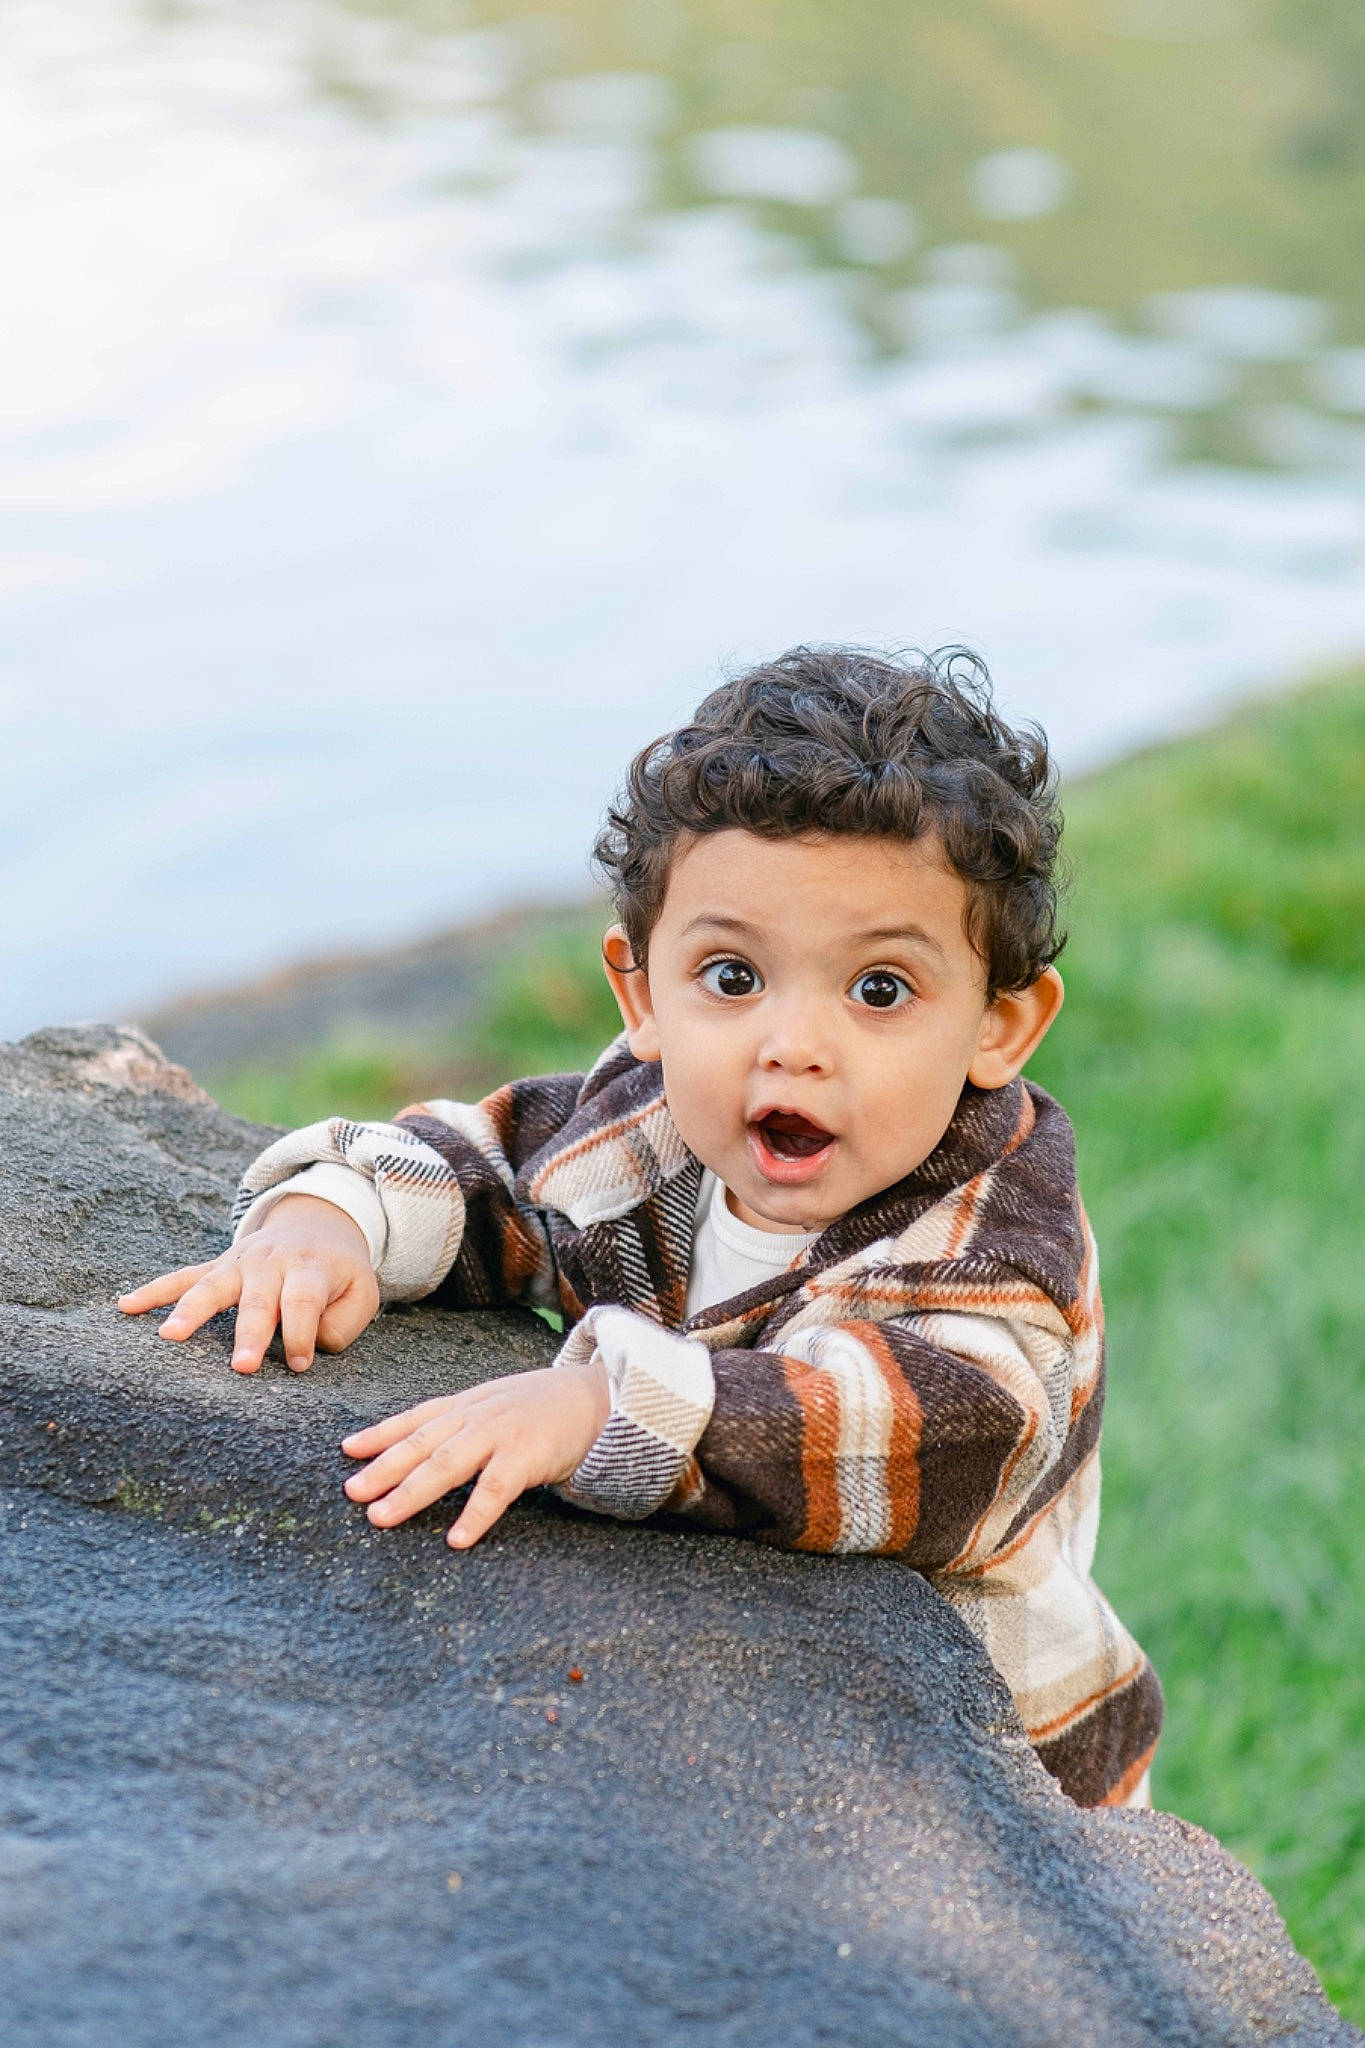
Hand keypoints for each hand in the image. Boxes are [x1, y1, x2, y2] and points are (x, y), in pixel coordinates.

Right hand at [117, 1193, 380, 1373]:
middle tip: (242, 1367)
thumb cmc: (340, 1273)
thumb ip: (343, 1323)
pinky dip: (153, 1290)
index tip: (299, 1364)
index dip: (302, 1334)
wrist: (318, 1222)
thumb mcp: (362, 1293)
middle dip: (250, 1334)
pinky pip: (181, 1277)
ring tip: (170, 1336)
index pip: (304, 1302)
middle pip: (258, 1300)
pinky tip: (126, 1306)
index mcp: (310, 1269)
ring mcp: (238, 1263)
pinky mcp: (217, 1266)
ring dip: (192, 1311)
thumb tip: (311, 1346)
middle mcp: (270, 1263)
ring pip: (212, 1286)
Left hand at [341, 1360, 610, 1547]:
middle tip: (352, 1492)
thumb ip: (465, 1424)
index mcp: (468, 1406)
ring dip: (411, 1492)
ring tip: (382, 1517)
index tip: (347, 1450)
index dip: (380, 1434)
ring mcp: (501, 1434)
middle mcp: (477, 1416)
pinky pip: (496, 1489)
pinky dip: (475, 1514)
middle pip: (422, 1444)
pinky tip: (457, 1539)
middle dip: (383, 1468)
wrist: (598, 1398)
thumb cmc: (545, 1409)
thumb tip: (426, 1449)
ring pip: (447, 1464)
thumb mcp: (498, 1405)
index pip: (416, 1418)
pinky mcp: (528, 1455)